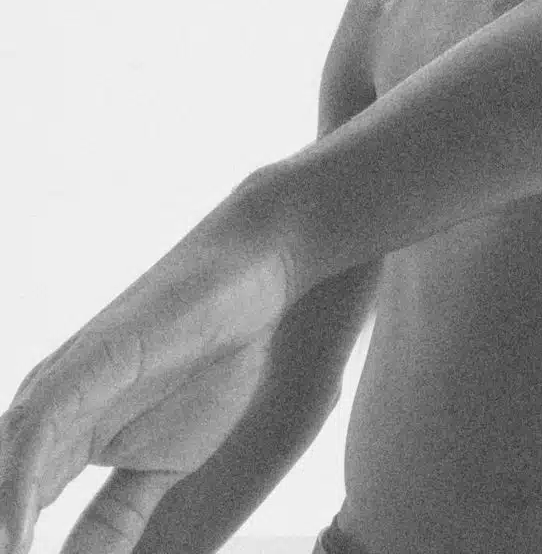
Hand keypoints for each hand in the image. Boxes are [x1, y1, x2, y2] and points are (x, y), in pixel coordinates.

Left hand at [0, 187, 292, 553]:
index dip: (11, 550)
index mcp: (61, 443)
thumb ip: (116, 519)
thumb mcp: (163, 466)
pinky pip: (37, 429)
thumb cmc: (212, 357)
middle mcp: (49, 417)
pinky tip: (19, 536)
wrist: (252, 279)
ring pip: (1, 466)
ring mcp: (65, 387)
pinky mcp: (90, 361)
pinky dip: (18, 486)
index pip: (13, 514)